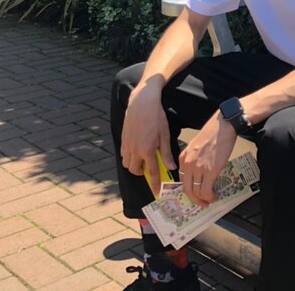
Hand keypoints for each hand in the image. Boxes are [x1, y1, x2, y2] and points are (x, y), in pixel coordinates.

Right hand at [121, 78, 175, 194]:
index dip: (154, 184)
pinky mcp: (123, 139)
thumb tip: (171, 168)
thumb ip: (167, 153)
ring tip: (143, 158)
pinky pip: (123, 154)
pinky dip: (129, 157)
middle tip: (150, 168)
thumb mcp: (165, 134)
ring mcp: (127, 145)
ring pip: (127, 164)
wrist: (142, 102)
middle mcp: (135, 150)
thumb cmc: (156, 116)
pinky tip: (136, 150)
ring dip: (134, 165)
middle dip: (142, 173)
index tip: (156, 192)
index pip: (151, 172)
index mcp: (147, 150)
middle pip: (135, 171)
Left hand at [179, 114, 236, 206]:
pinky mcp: (210, 171)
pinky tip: (215, 196)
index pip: (182, 180)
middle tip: (202, 203)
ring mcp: (198, 168)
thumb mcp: (196, 145)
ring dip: (204, 200)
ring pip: (197, 192)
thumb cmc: (213, 133)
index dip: (189, 190)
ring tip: (211, 199)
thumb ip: (193, 158)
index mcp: (183, 158)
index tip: (195, 194)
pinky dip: (210, 197)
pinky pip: (206, 190)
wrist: (224, 126)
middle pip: (187, 189)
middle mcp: (188, 164)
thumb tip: (198, 172)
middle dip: (195, 199)